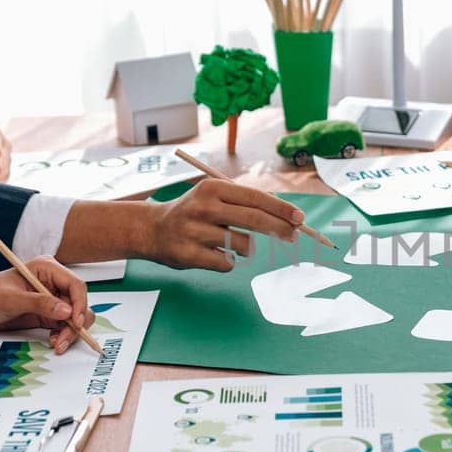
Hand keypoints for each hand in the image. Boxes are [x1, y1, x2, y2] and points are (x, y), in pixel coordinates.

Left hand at [0, 256, 93, 353]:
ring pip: (74, 317)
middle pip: (78, 303)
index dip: (79, 304)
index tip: (75, 322)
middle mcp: (53, 283)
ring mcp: (51, 300)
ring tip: (57, 344)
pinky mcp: (47, 314)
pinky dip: (63, 336)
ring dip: (70, 332)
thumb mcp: (11, 299)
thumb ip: (39, 304)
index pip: (75, 285)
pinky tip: (53, 342)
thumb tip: (66, 312)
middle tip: (63, 340)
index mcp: (47, 269)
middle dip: (75, 323)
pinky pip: (65, 326)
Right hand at [140, 178, 303, 270]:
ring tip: (230, 242)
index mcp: (213, 188)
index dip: (280, 209)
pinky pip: (226, 263)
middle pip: (253, 219)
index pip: (255, 197)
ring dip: (245, 248)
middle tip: (293, 236)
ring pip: (243, 245)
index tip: (299, 218)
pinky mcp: (189, 254)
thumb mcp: (214, 196)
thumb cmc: (193, 212)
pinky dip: (228, 261)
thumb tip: (284, 213)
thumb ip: (244, 201)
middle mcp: (203, 207)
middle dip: (279, 229)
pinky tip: (213, 253)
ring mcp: (195, 231)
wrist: (151, 229)